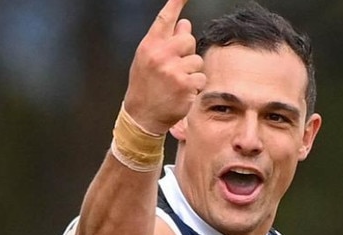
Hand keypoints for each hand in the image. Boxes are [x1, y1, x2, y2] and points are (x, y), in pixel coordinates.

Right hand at [123, 0, 205, 134]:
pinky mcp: (185, 85)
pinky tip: (182, 92)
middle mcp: (160, 55)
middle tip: (174, 68)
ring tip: (177, 83)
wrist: (142, 115)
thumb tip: (185, 24)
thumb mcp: (148, 60)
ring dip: (192, 72)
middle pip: (188, 39)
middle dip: (186, 53)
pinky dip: (195, 86)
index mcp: (150, 45)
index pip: (165, 18)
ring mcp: (173, 70)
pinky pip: (200, 77)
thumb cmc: (146, 86)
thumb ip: (165, 41)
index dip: (176, 3)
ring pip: (197, 60)